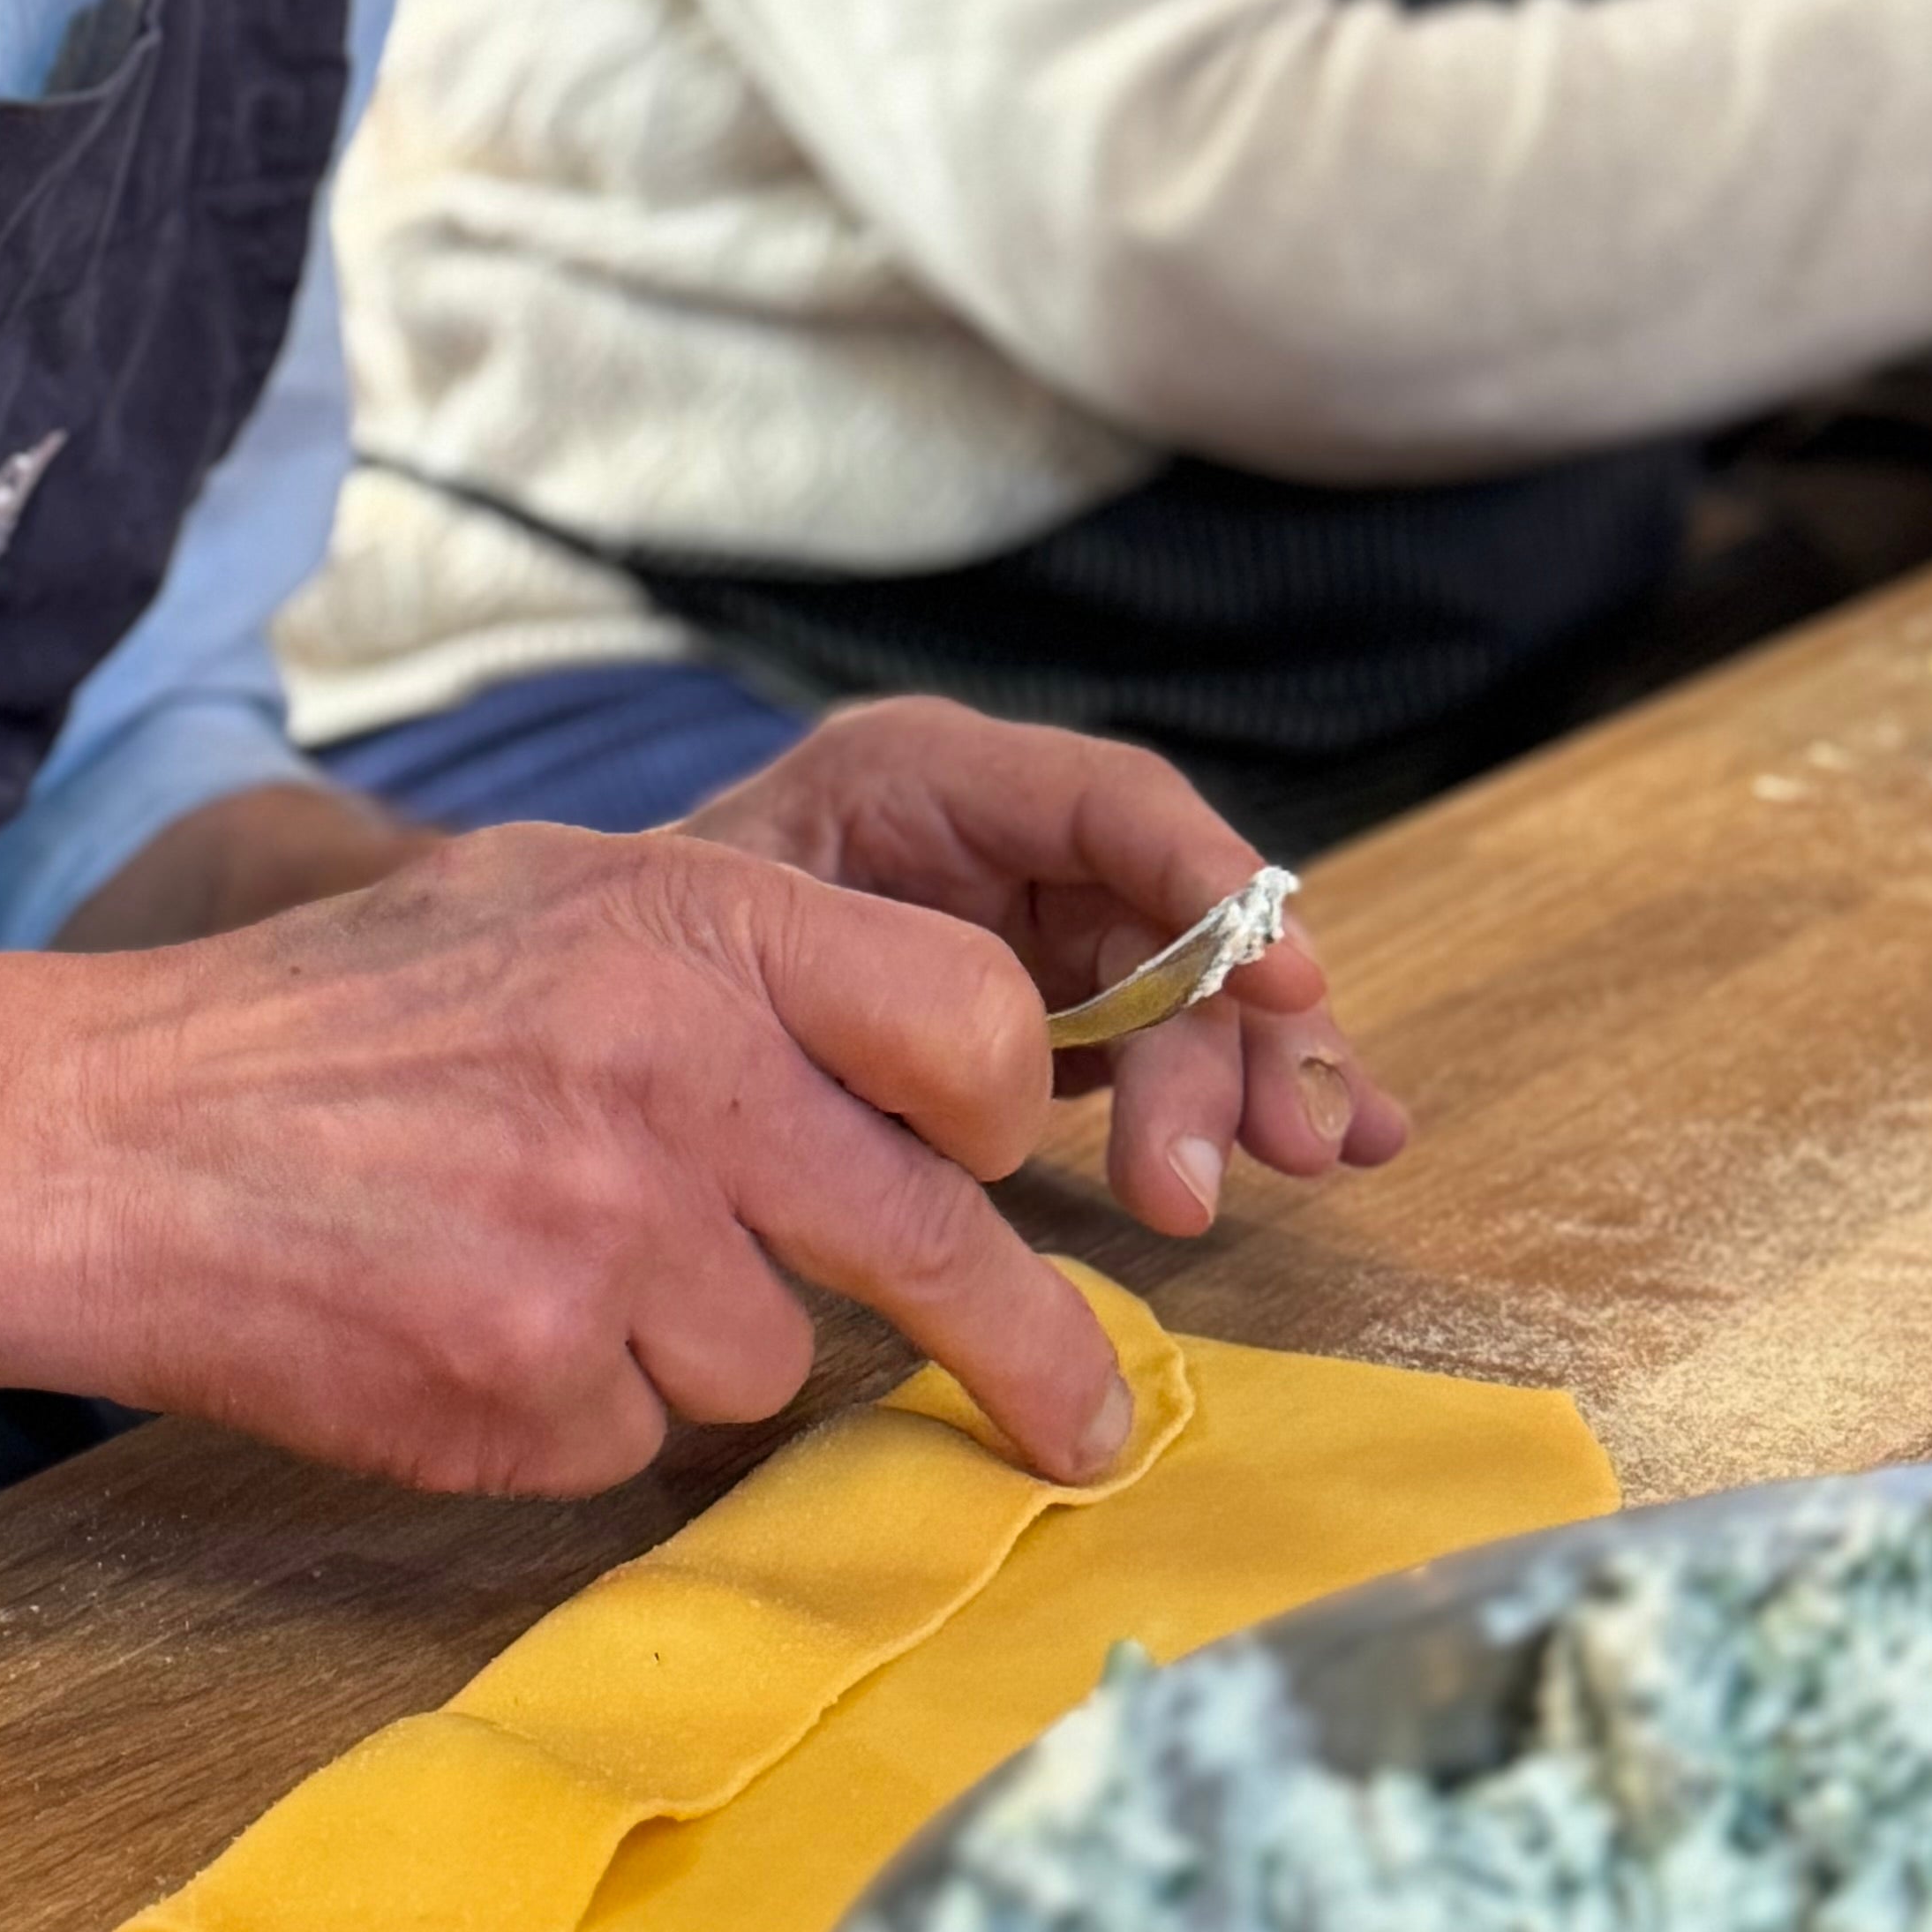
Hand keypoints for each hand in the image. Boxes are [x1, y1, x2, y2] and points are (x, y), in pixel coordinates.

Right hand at [42, 816, 1138, 1499]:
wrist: (104, 1141)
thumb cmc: (334, 1018)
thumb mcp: (544, 901)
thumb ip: (737, 962)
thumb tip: (935, 1065)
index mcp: (684, 924)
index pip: (970, 1024)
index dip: (994, 1110)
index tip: (993, 1162)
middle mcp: (666, 1074)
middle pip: (933, 1241)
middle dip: (1027, 1353)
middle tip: (1084, 1428)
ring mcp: (599, 1244)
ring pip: (770, 1358)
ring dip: (689, 1338)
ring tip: (531, 1251)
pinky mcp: (529, 1390)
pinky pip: (640, 1438)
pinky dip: (577, 1403)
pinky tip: (461, 1319)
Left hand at [676, 698, 1408, 1241]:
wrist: (592, 1009)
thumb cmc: (640, 949)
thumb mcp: (733, 933)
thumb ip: (860, 980)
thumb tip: (998, 1084)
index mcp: (923, 777)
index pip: (1103, 801)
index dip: (1207, 882)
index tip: (1285, 973)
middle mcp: (1002, 833)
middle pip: (1165, 910)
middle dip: (1231, 1027)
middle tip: (1264, 1152)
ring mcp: (1036, 920)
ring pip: (1189, 983)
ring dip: (1263, 1068)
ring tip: (1317, 1154)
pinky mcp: (1054, 1004)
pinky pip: (1170, 1039)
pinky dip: (1245, 1091)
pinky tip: (1339, 1144)